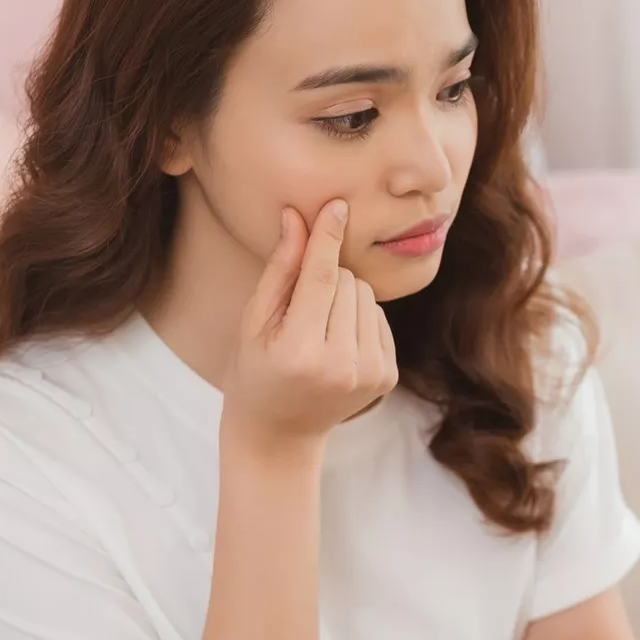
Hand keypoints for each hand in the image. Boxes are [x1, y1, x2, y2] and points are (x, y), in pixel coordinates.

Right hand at [218, 199, 397, 452]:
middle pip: (348, 282)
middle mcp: (340, 365)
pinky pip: (379, 318)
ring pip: (367, 296)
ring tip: (316, 331)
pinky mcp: (387, 377)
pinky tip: (335, 345)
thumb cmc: (255, 371)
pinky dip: (358, 320)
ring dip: (344, 300)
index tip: (337, 206)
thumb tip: (296, 218)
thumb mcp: (253, 323)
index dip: (328, 239)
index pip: (321, 280)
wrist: (280, 433)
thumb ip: (279, 270)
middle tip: (300, 313)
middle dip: (326, 281)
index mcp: (299, 352)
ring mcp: (368, 374)